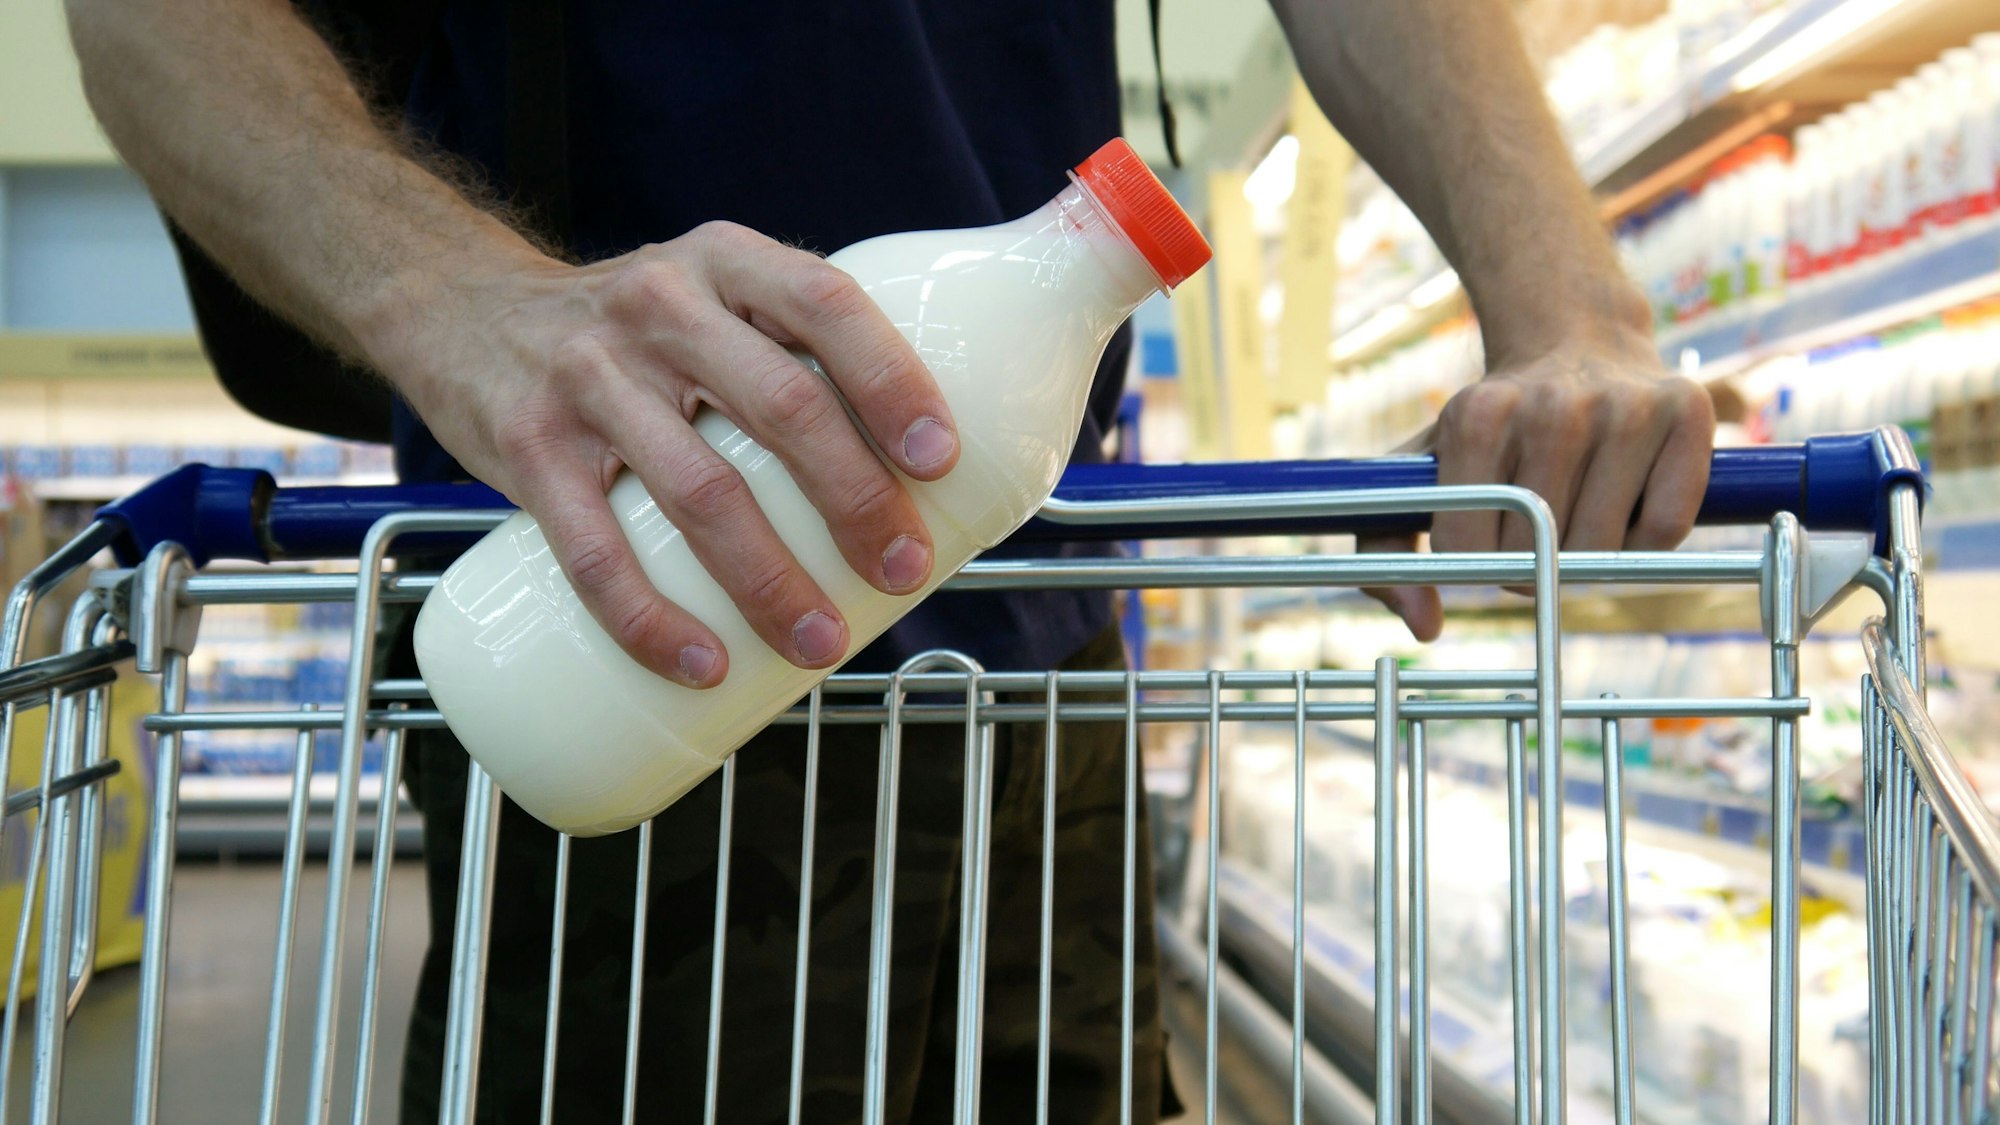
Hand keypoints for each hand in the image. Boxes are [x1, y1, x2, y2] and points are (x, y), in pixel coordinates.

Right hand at [368, 221, 958, 686]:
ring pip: (699, 490)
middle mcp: (661, 306)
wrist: (462, 310)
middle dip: (854, 500)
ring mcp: (589, 378)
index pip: (825, 306)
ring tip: (821, 642)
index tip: (938, 459)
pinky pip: (594, 551)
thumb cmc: (633, 331)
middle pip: (779, 406)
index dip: (890, 380)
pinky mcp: (528, 449)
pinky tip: (702, 664)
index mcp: (727, 264)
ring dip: (770, 581)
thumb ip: (792, 354)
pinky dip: (651, 619)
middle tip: (901, 571)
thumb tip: (915, 483)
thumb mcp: (710, 296)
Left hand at [1360, 337, 1716, 640]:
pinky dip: (1646, 539)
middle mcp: (1552, 408)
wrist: (1576, 340)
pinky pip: (1666, 528)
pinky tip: (1626, 502)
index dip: (1477, 561)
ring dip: (1591, 554)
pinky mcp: (1685, 412)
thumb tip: (1425, 626)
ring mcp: (1625, 407)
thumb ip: (1385, 549)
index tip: (1487, 535)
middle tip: (1541, 521)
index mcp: (1477, 417)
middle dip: (1536, 560)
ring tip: (1580, 508)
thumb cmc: (1492, 427)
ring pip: (1604, 549)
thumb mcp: (1419, 470)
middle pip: (1540, 556)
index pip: (1467, 550)